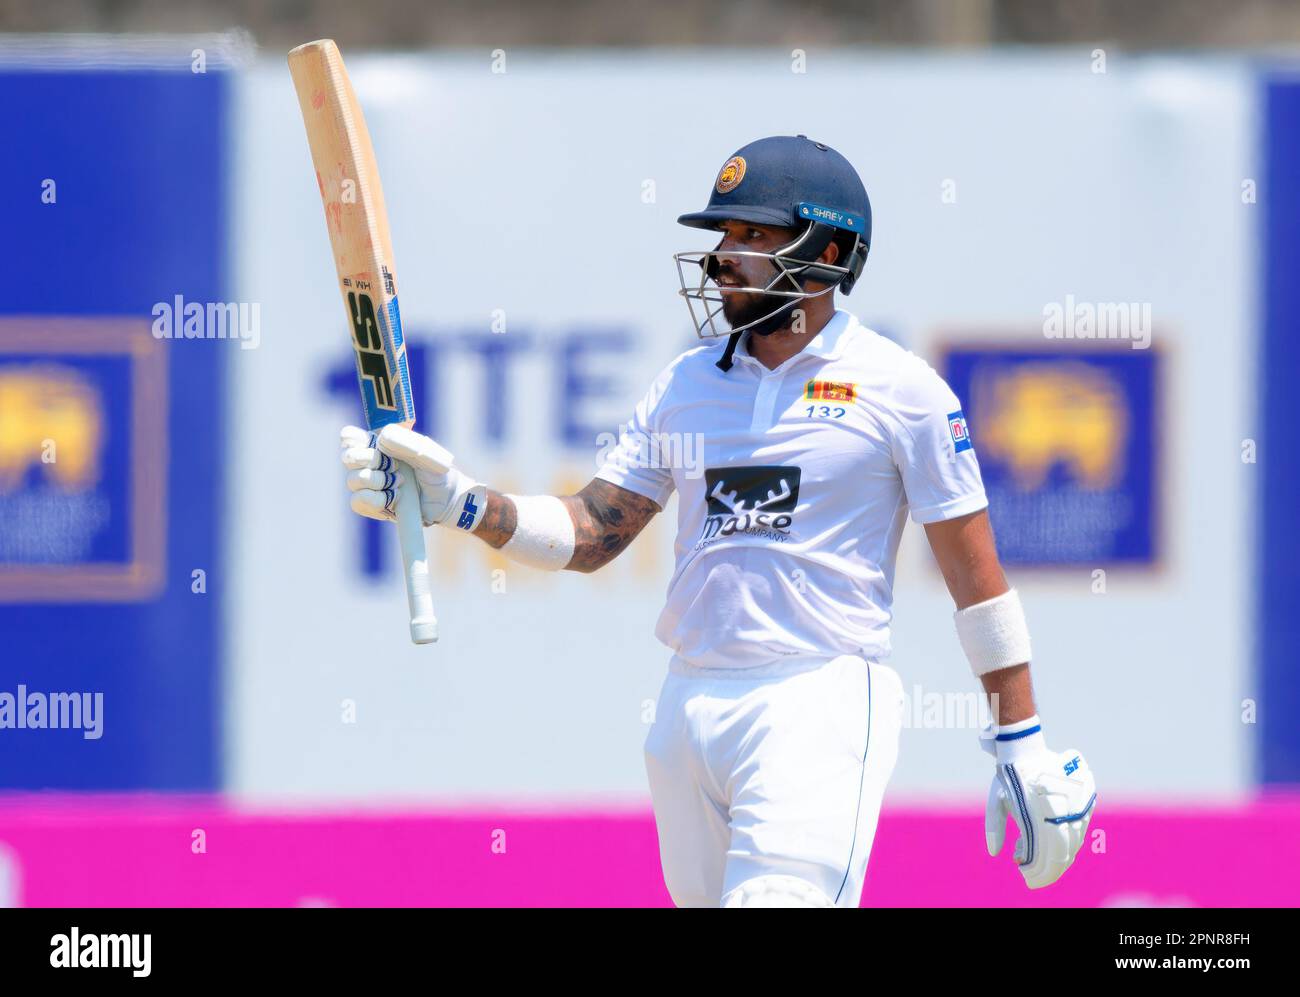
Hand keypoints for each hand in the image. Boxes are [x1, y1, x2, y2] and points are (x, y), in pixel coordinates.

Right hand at [340, 425, 486, 531]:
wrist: (447, 500)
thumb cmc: (437, 472)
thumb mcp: (425, 453)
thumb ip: (405, 442)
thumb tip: (381, 438)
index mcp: (379, 445)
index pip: (349, 437)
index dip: (353, 440)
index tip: (373, 445)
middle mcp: (370, 464)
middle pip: (348, 458)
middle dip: (369, 460)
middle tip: (393, 465)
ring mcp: (369, 486)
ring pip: (353, 480)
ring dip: (378, 481)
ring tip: (400, 483)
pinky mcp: (372, 506)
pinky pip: (357, 501)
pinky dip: (375, 500)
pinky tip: (394, 498)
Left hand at [980, 729, 1096, 888]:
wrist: (1025, 746)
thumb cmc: (1009, 776)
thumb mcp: (997, 800)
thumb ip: (995, 826)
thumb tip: (996, 853)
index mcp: (1043, 809)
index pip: (1050, 851)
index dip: (1042, 869)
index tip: (1027, 877)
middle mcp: (1065, 806)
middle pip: (1065, 849)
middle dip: (1050, 868)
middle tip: (1035, 877)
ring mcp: (1079, 801)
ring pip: (1075, 839)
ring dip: (1061, 856)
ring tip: (1043, 864)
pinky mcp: (1087, 796)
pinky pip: (1082, 825)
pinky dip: (1070, 840)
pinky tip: (1057, 849)